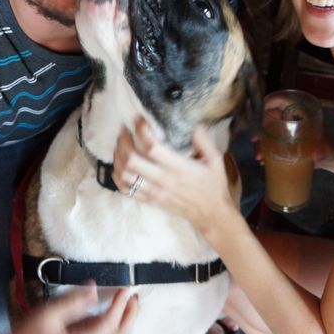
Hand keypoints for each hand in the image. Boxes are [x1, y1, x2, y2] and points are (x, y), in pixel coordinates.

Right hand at [0, 284, 137, 333]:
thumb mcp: (45, 315)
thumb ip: (72, 302)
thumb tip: (93, 290)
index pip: (110, 324)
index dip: (121, 305)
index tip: (125, 291)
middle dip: (130, 317)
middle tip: (133, 299)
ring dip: (126, 330)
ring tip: (128, 312)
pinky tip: (114, 330)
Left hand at [113, 117, 236, 229]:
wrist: (211, 214)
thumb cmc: (213, 185)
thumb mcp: (216, 160)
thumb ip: (205, 141)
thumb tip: (194, 125)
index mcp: (179, 168)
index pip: (152, 148)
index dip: (141, 131)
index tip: (139, 119)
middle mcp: (163, 180)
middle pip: (132, 160)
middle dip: (123, 142)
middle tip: (124, 130)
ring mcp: (154, 192)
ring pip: (125, 175)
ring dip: (117, 157)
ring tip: (119, 144)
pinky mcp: (150, 201)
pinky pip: (126, 190)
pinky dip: (117, 177)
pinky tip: (118, 165)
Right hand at [257, 95, 333, 176]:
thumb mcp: (330, 149)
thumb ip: (325, 151)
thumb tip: (317, 154)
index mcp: (303, 117)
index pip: (286, 102)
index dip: (273, 102)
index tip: (262, 112)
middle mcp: (294, 123)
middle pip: (273, 119)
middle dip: (261, 129)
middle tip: (255, 141)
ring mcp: (290, 135)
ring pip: (271, 134)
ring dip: (262, 143)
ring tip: (259, 157)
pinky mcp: (289, 147)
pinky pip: (274, 146)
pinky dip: (266, 152)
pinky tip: (263, 161)